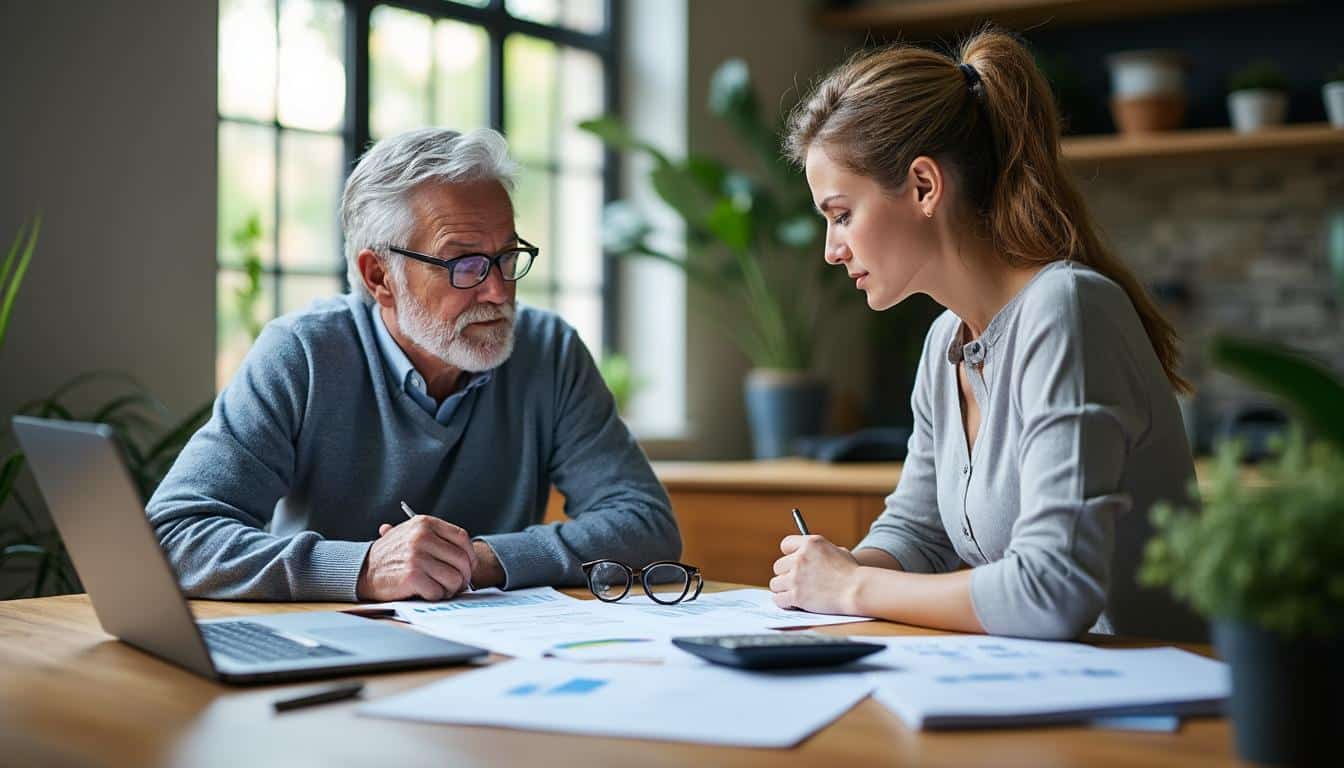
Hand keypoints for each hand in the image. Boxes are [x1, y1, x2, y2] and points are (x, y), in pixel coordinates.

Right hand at [356, 515, 478, 600]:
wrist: (362, 569)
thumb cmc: (391, 555)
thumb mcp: (411, 534)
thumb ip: (437, 539)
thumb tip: (468, 556)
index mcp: (425, 523)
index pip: (462, 538)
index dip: (470, 555)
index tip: (469, 566)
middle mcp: (422, 537)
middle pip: (461, 560)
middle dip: (463, 576)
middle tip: (457, 584)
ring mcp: (417, 557)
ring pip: (453, 578)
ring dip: (450, 589)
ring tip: (441, 589)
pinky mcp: (412, 577)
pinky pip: (438, 592)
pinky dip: (436, 596)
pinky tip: (427, 593)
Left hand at [769, 534, 860, 614]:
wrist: (858, 590)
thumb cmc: (851, 573)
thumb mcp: (837, 551)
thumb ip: (818, 552)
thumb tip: (805, 555)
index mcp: (810, 543)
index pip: (786, 544)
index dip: (789, 554)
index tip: (792, 561)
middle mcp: (800, 558)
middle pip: (778, 566)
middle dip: (786, 574)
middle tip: (797, 581)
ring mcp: (796, 577)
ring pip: (775, 583)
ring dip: (784, 589)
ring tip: (796, 593)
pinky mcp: (796, 595)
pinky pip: (778, 599)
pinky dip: (784, 602)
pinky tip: (793, 603)